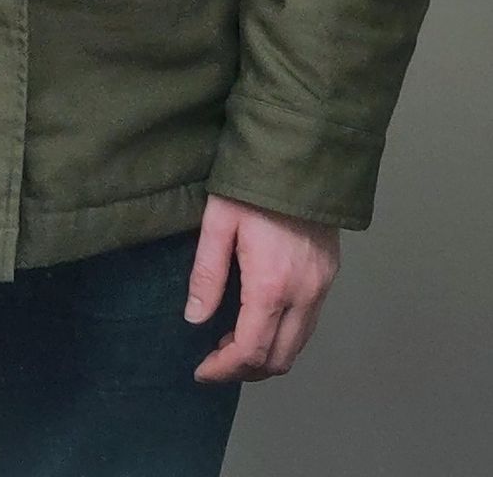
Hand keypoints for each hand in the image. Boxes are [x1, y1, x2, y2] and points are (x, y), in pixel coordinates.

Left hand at [185, 194, 340, 381]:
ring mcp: (322, 285)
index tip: (201, 370)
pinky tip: (260, 318)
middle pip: (279, 359)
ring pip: (298, 345)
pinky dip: (285, 334)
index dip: (223, 369)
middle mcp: (304, 293)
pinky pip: (309, 322)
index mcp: (271, 284)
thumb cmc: (253, 183)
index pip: (250, 350)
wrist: (300, 154)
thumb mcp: (218, 221)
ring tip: (232, 341)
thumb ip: (206, 274)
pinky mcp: (330, 273)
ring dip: (266, 355)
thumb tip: (195, 319)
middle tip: (215, 360)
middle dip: (245, 370)